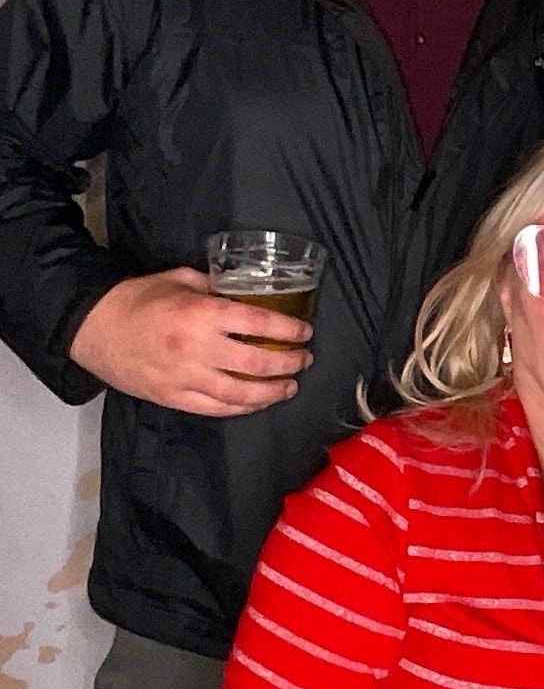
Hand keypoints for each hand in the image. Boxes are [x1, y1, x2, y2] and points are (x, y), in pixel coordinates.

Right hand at [69, 269, 312, 414]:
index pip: (258, 323)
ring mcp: (185, 378)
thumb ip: (215, 287)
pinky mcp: (173, 398)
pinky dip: (242, 408)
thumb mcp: (180, 279)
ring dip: (271, 392)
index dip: (288, 329)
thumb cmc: (137, 299)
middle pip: (257, 362)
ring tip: (289, 386)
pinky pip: (216, 409)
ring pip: (240, 394)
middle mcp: (197, 349)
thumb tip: (246, 291)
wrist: (93, 328)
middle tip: (304, 360)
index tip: (305, 332)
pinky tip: (258, 402)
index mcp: (201, 314)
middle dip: (288, 363)